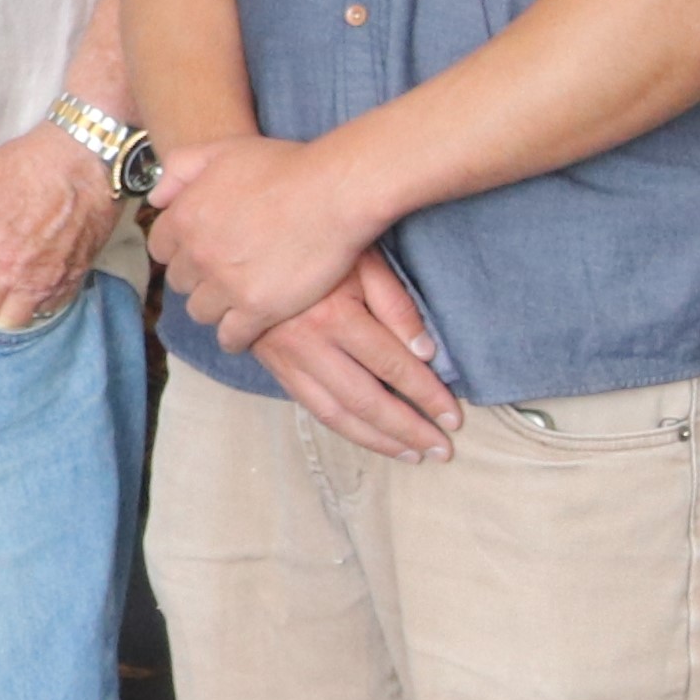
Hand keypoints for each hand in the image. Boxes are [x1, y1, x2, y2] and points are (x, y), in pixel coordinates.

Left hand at [0, 125, 113, 327]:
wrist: (86, 158)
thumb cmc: (26, 168)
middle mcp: (29, 280)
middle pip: (4, 318)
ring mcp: (58, 278)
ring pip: (34, 316)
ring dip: (20, 305)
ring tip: (11, 280)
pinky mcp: (81, 271)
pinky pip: (60, 302)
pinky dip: (46, 298)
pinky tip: (37, 276)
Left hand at [143, 129, 383, 352]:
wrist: (333, 193)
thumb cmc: (284, 166)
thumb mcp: (222, 150)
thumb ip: (181, 170)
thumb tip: (157, 200)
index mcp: (185, 217)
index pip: (161, 249)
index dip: (180, 251)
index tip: (198, 253)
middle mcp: (198, 254)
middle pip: (180, 281)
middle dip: (197, 278)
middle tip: (221, 276)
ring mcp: (226, 284)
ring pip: (200, 311)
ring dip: (214, 307)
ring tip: (234, 302)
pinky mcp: (258, 308)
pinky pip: (230, 336)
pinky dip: (234, 336)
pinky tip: (245, 329)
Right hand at [253, 250, 459, 462]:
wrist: (245, 244)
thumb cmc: (316, 245)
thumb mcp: (363, 261)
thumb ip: (396, 305)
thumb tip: (425, 353)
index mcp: (334, 316)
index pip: (393, 366)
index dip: (427, 395)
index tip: (453, 418)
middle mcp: (307, 345)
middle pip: (366, 400)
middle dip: (407, 429)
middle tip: (441, 450)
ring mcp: (285, 359)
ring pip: (335, 413)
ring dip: (377, 439)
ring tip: (411, 455)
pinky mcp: (273, 365)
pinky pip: (311, 406)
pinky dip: (343, 428)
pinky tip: (368, 435)